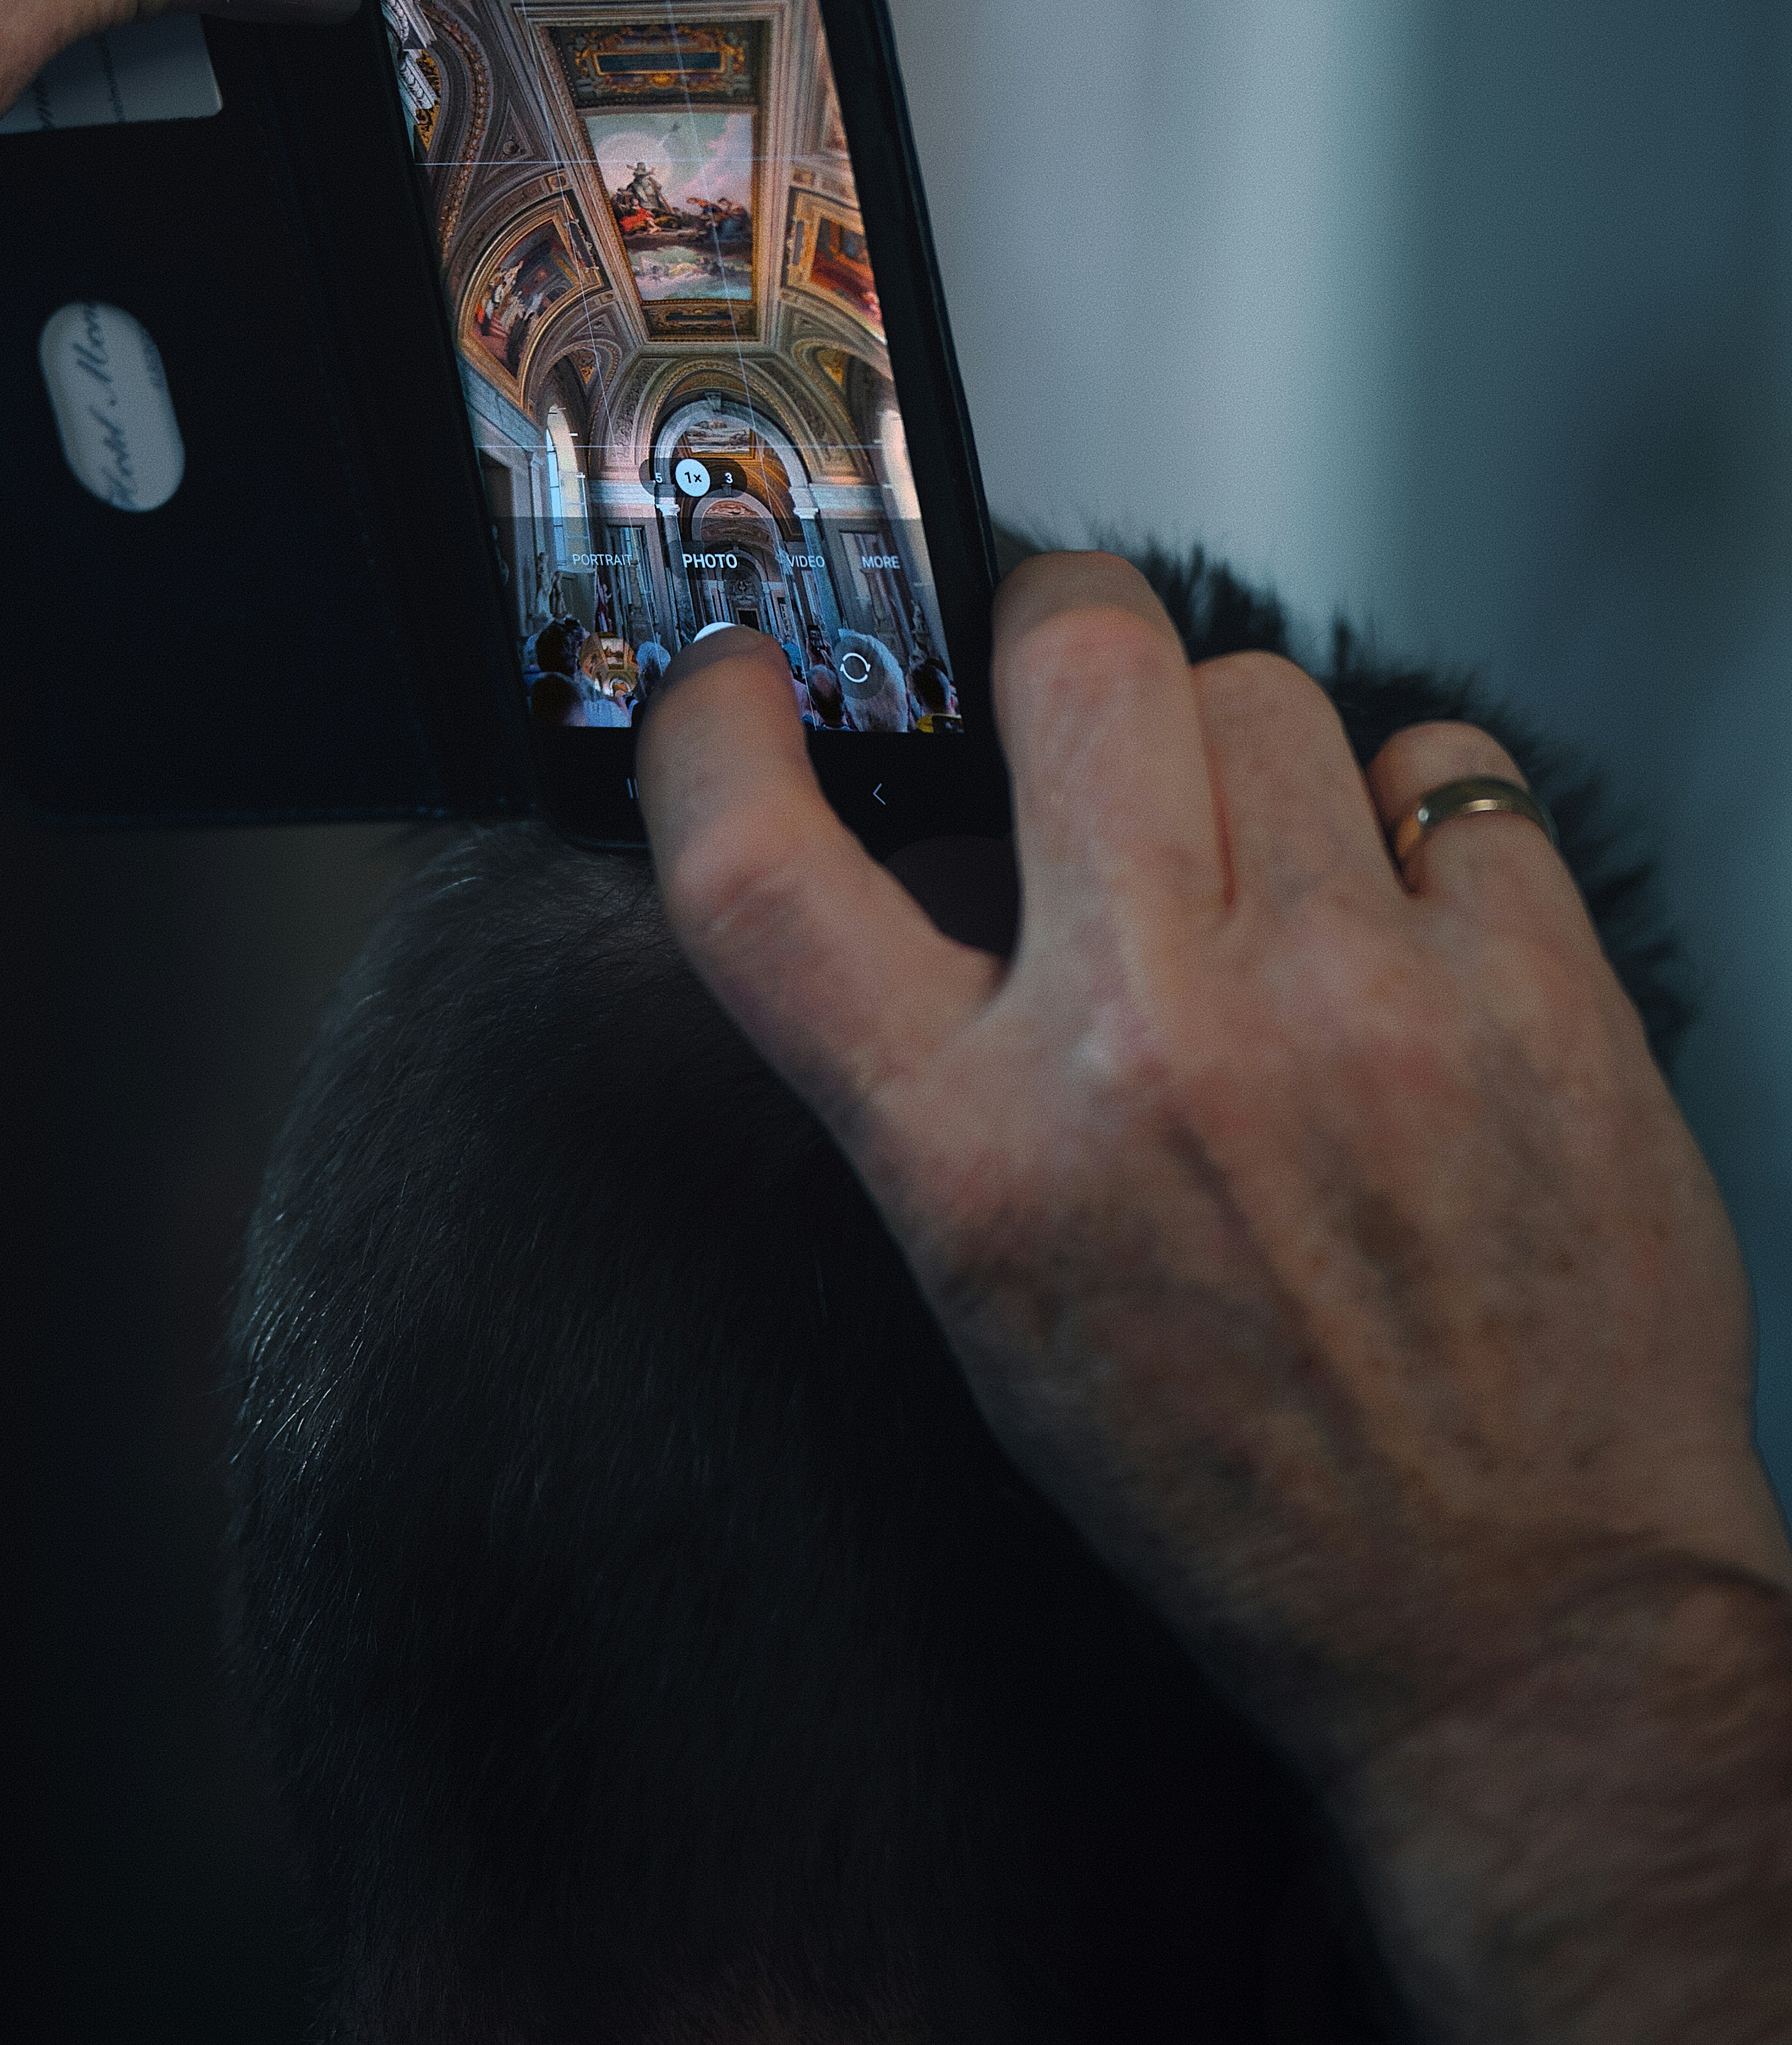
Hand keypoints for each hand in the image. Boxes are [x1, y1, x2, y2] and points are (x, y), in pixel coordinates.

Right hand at [640, 556, 1791, 2040]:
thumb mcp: (996, 1293)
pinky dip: (1417, 817)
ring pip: (1264, 688)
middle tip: (1073, 680)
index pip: (759, 875)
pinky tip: (1409, 922)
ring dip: (1245, 748)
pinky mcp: (1533, 988)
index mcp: (979, 1156)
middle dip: (1061, 628)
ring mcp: (1356, 1002)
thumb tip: (939, 832)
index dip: (712, 732)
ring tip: (1273, 871)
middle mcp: (1153, 1052)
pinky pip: (1442, 760)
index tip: (737, 679)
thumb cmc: (1247, 1478)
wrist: (1519, 1618)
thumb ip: (934, 1062)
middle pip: (1074, 657)